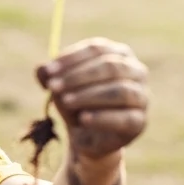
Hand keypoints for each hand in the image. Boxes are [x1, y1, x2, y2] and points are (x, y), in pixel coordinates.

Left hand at [37, 37, 149, 158]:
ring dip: (88, 95)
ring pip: (120, 90)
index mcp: (119, 54)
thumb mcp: (60, 87)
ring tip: (65, 102)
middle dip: (78, 76)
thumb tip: (42, 69)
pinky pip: (124, 118)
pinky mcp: (139, 121)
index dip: (72, 58)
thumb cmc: (75, 103)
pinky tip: (82, 119)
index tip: (49, 71)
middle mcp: (136, 71)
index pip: (98, 49)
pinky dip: (101, 117)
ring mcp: (142, 96)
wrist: (86, 135)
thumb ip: (50, 75)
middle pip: (111, 66)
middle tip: (53, 87)